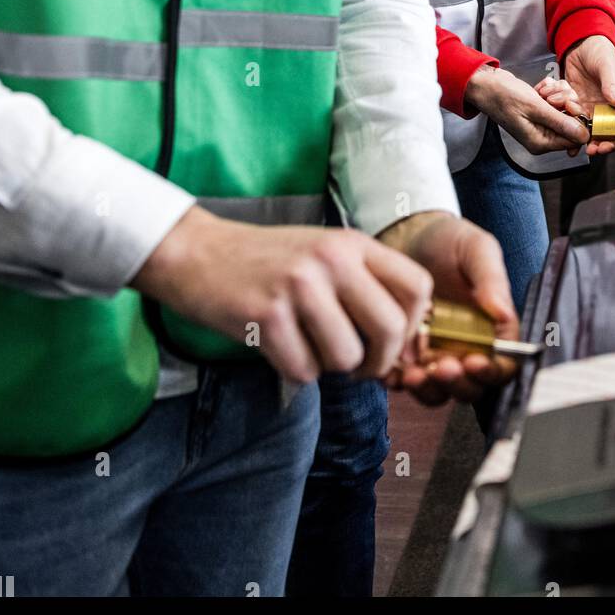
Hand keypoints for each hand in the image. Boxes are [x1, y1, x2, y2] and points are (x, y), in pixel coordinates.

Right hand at [132, 205, 432, 383]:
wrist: (196, 252)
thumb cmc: (265, 260)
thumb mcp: (322, 253)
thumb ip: (363, 283)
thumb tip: (406, 341)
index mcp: (351, 243)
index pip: (417, 286)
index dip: (413, 326)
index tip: (393, 343)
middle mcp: (331, 259)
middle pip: (391, 328)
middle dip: (380, 361)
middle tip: (359, 365)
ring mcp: (299, 286)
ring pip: (347, 357)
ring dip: (329, 366)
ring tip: (308, 346)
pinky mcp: (267, 317)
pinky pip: (304, 371)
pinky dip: (294, 371)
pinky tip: (279, 348)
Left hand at [378, 211, 519, 405]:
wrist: (405, 232)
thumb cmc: (447, 238)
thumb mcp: (476, 248)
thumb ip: (492, 279)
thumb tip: (502, 312)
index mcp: (492, 327)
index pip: (503, 363)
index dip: (492, 371)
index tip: (475, 362)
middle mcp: (466, 346)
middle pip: (471, 385)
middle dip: (458, 384)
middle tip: (444, 367)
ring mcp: (435, 352)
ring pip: (438, 390)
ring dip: (429, 389)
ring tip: (414, 373)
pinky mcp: (404, 353)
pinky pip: (403, 379)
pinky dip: (398, 382)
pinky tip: (391, 371)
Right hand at [463, 66, 589, 156]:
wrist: (485, 84)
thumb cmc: (503, 97)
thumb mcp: (535, 108)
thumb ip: (561, 123)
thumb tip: (583, 137)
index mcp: (540, 142)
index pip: (573, 139)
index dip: (577, 120)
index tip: (570, 104)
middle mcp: (542, 136)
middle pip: (572, 122)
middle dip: (566, 103)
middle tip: (552, 95)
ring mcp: (541, 123)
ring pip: (565, 108)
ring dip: (558, 94)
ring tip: (543, 91)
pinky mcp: (540, 111)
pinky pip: (556, 101)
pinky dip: (551, 91)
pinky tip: (540, 88)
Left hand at [537, 34, 614, 159]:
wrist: (579, 47)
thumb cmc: (601, 51)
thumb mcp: (607, 65)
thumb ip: (611, 84)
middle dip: (607, 143)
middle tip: (597, 149)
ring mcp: (599, 110)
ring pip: (596, 132)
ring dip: (588, 139)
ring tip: (579, 141)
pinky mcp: (584, 109)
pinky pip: (580, 124)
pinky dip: (573, 130)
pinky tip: (567, 135)